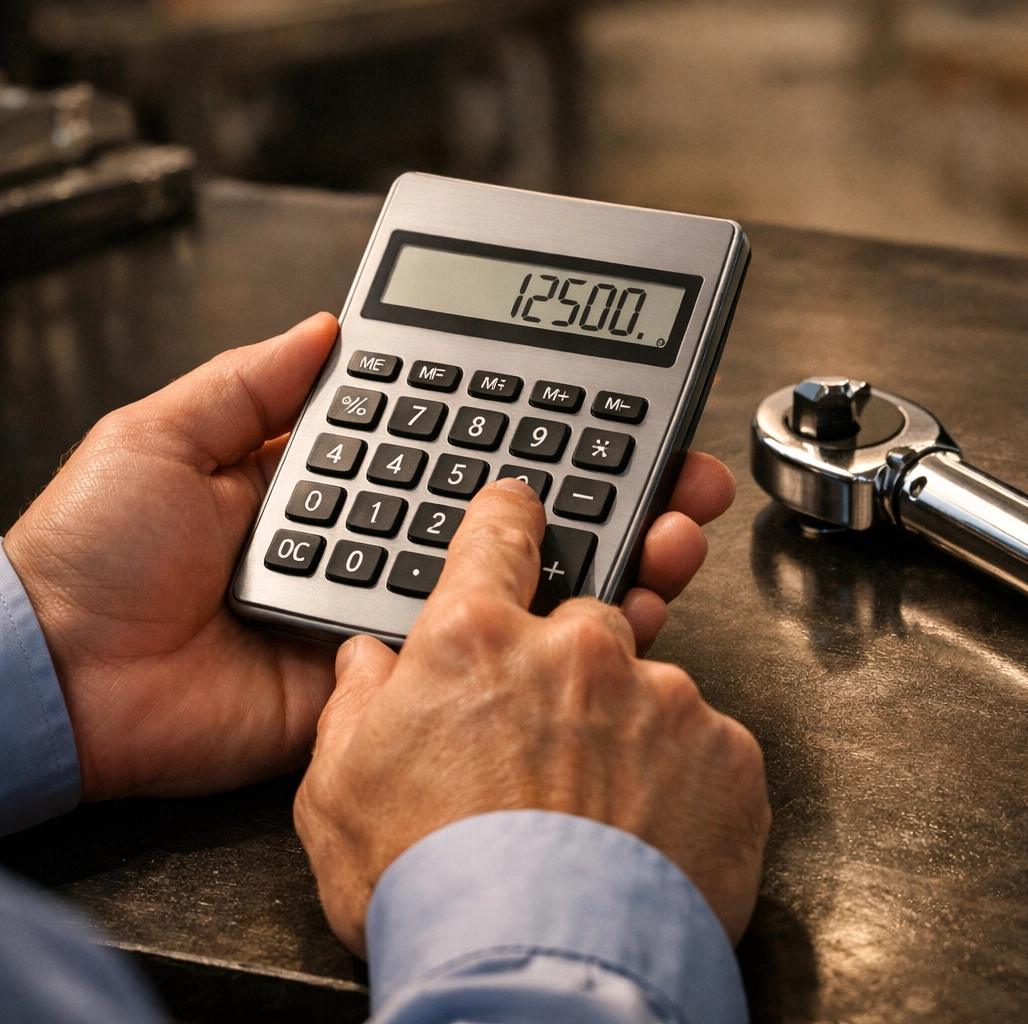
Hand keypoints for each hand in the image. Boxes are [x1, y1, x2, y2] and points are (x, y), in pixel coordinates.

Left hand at [4, 313, 734, 800]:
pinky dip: (561, 654)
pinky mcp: (393, 694)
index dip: (543, 431)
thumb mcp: (164, 436)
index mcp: (339, 488)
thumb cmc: (92, 556)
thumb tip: (326, 324)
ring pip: (525, 597)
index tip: (614, 412)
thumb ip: (253, 384)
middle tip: (682, 482)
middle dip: (614, 499)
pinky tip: (625, 622)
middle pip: (522, 524)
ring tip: (677, 540)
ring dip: (614, 569)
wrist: (59, 679)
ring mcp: (394, 623)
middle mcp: (381, 551)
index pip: (467, 450)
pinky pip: (487, 672)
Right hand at [294, 477, 769, 955]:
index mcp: (479, 641)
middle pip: (586, 621)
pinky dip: (684, 781)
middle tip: (546, 747)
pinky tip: (645, 833)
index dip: (510, 519)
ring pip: (652, 689)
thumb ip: (355, 709)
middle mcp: (580, 651)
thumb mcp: (338, 794)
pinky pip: (707, 748)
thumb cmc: (436, 890)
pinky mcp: (727, 753)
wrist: (540, 970)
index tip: (523, 511)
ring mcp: (664, 697)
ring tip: (594, 816)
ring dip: (630, 732)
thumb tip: (367, 667)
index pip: (500, 537)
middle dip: (571, 667)